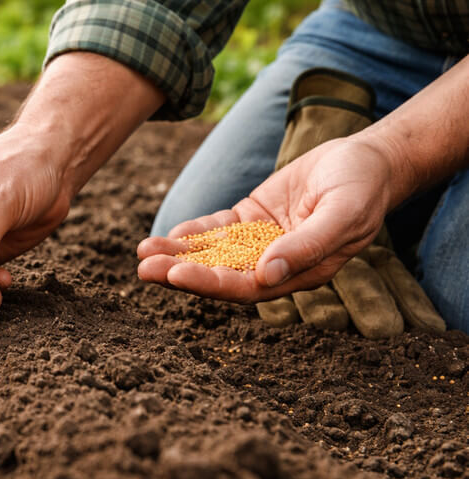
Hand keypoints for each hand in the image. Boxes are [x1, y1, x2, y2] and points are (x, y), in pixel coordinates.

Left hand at [137, 136, 399, 302]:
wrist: (367, 160)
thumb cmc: (361, 189)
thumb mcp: (341, 214)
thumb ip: (307, 246)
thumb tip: (268, 275)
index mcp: (297, 274)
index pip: (246, 287)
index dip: (209, 283)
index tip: (175, 274)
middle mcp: (274, 264)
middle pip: (219, 275)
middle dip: (180, 272)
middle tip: (143, 268)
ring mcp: (261, 242)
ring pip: (213, 253)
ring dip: (178, 254)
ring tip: (143, 251)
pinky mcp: (253, 219)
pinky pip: (219, 230)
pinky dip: (194, 233)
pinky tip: (169, 234)